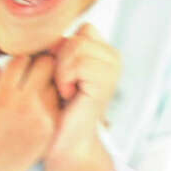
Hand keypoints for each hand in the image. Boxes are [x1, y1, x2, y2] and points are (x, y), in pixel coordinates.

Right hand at [0, 54, 59, 170]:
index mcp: (3, 98)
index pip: (23, 59)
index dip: (20, 56)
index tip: (17, 62)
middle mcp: (27, 107)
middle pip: (47, 66)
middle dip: (40, 62)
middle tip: (32, 69)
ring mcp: (43, 121)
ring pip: (56, 85)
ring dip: (49, 81)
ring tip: (36, 87)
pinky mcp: (50, 134)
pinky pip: (59, 106)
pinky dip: (53, 101)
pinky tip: (40, 106)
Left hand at [47, 24, 120, 164]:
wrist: (64, 141)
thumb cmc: (58, 106)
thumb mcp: (60, 69)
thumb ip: (62, 48)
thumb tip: (55, 37)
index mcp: (105, 52)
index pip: (83, 29)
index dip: (65, 48)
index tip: (63, 74)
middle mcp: (114, 58)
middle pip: (79, 37)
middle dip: (61, 60)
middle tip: (63, 85)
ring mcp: (113, 69)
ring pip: (77, 47)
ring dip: (62, 70)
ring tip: (66, 90)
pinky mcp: (106, 81)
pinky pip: (78, 63)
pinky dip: (65, 78)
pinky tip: (69, 95)